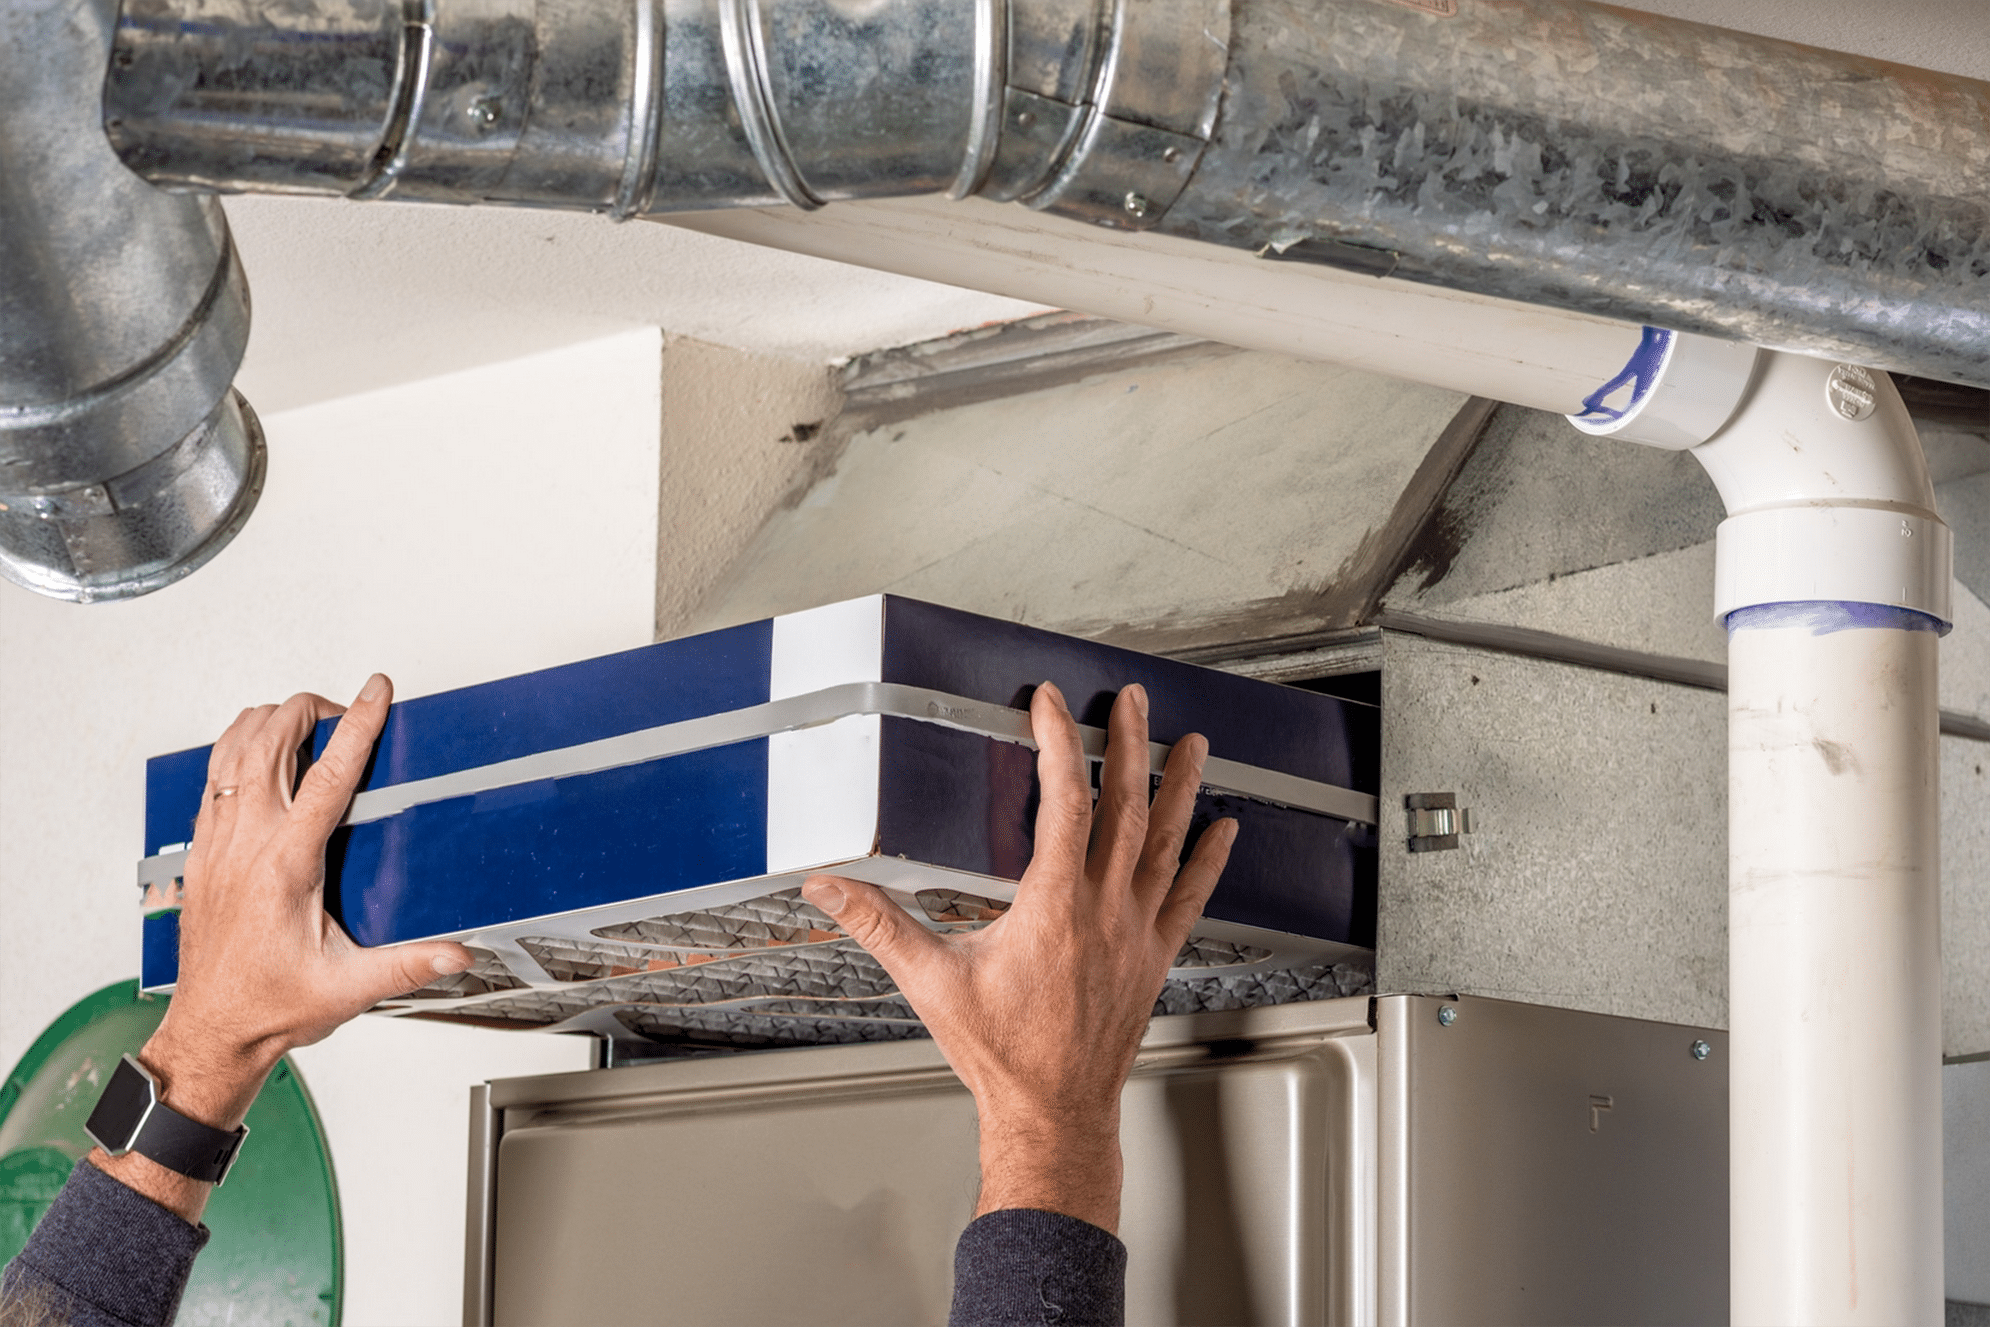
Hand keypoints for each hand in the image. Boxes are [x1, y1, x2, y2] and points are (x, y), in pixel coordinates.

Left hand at [93, 674, 471, 1220]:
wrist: (212, 1030)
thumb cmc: (269, 1006)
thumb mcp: (350, 987)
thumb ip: (409, 964)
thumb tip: (458, 950)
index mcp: (285, 865)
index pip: (327, 776)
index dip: (356, 726)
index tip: (373, 692)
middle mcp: (245, 845)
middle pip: (268, 743)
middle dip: (307, 710)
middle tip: (342, 710)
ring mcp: (218, 845)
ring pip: (231, 751)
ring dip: (267, 723)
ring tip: (302, 721)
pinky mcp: (203, 853)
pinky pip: (212, 778)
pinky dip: (236, 751)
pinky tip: (259, 759)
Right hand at [802, 682, 1235, 1233]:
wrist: (1053, 1112)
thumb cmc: (1002, 1055)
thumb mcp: (931, 982)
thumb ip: (879, 924)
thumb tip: (829, 887)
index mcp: (1054, 907)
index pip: (1065, 802)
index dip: (1059, 744)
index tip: (1051, 706)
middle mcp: (1105, 912)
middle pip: (1127, 808)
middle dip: (1129, 745)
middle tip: (1129, 701)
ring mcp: (1137, 933)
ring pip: (1168, 843)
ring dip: (1181, 786)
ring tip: (1194, 743)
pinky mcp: (1155, 957)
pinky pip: (1190, 896)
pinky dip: (1208, 859)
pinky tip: (1224, 830)